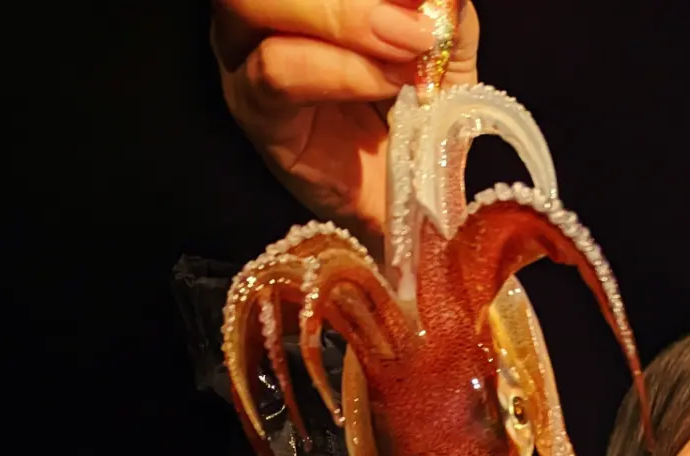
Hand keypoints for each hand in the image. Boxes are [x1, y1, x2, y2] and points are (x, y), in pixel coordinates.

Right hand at [211, 2, 481, 248]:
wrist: (410, 202)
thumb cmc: (415, 119)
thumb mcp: (442, 54)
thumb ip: (442, 13)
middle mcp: (256, 17)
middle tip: (416, 24)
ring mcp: (247, 61)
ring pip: (258, 6)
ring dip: (343, 21)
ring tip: (407, 52)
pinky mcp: (256, 114)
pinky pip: (279, 73)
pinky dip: (341, 71)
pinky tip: (388, 85)